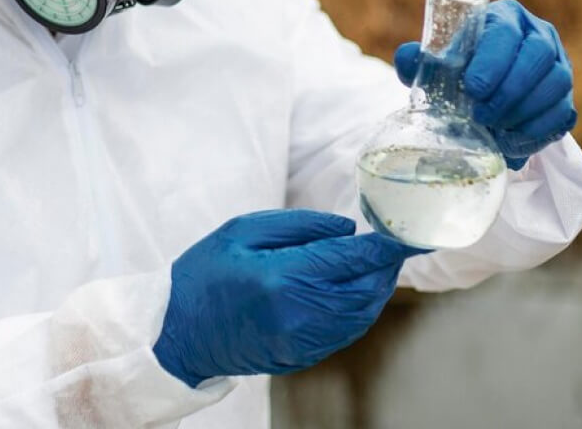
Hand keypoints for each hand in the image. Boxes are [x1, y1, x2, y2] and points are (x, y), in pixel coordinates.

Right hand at [153, 210, 424, 386]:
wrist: (176, 334)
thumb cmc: (203, 275)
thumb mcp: (241, 232)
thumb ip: (298, 226)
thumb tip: (347, 230)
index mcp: (282, 277)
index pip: (352, 259)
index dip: (385, 246)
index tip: (406, 234)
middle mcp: (299, 314)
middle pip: (366, 290)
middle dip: (385, 267)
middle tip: (391, 246)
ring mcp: (302, 340)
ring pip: (361, 314)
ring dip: (377, 289)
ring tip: (377, 266)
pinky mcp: (301, 356)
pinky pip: (345, 332)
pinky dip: (360, 310)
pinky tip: (355, 292)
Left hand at [395, 0, 575, 169]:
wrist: (485, 93)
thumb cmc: (460, 70)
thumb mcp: (437, 64)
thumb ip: (418, 60)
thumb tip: (407, 59)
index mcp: (506, 18)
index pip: (506, 32)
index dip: (493, 60)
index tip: (473, 88)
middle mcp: (539, 35)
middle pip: (538, 56)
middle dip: (510, 90)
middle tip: (483, 116)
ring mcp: (558, 65)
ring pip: (556, 83)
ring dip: (525, 112)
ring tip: (496, 130)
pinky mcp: (566, 97)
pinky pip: (563, 113)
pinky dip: (538, 132)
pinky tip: (514, 143)